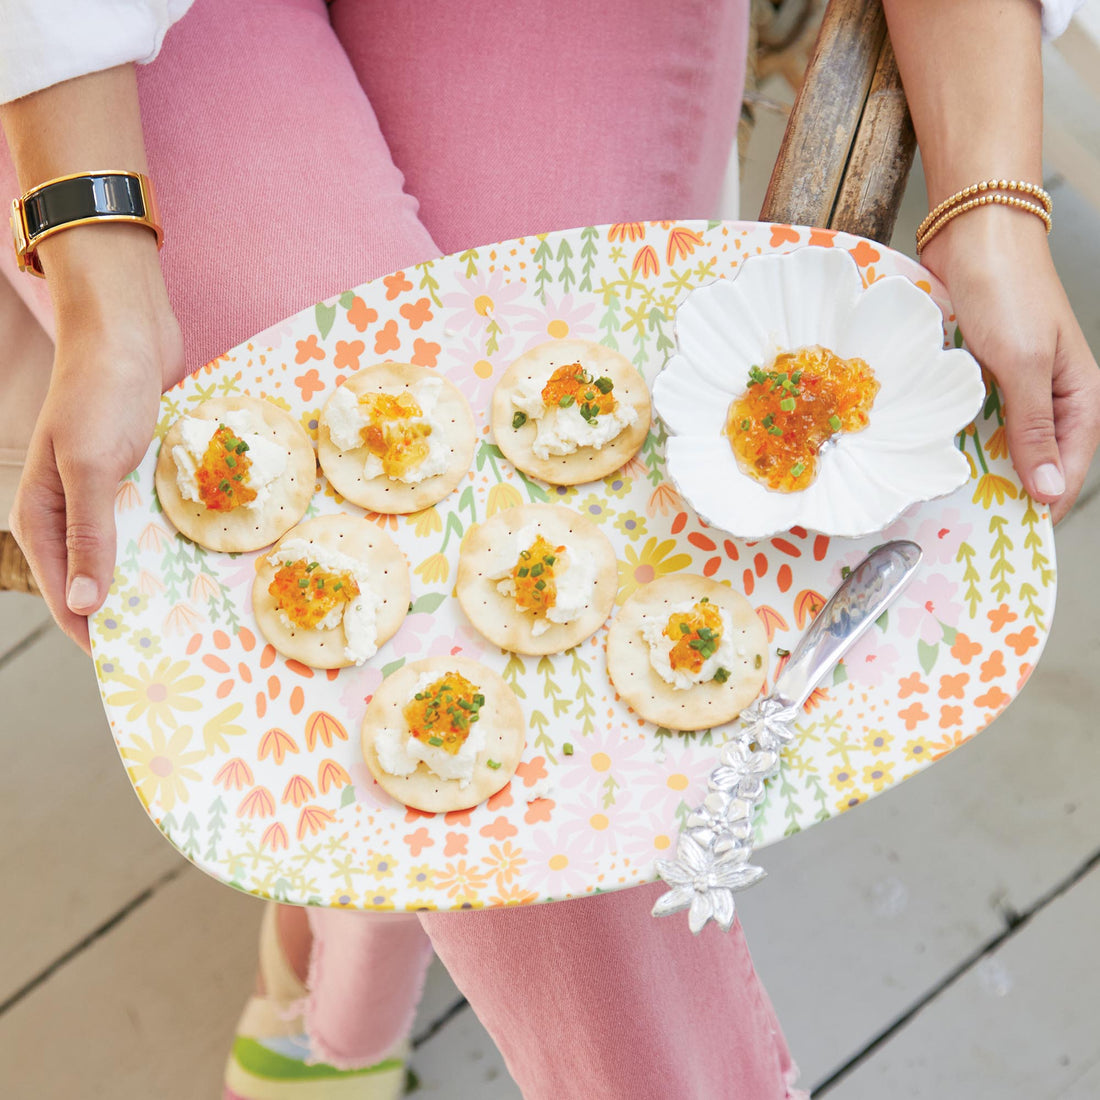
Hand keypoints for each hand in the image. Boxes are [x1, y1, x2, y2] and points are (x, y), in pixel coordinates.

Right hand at [9, 225, 183, 652]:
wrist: (127, 332)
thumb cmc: (101, 393)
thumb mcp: (90, 467)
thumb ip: (88, 535)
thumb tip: (85, 605)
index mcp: (41, 518)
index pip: (67, 598)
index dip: (97, 635)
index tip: (133, 669)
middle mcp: (70, 514)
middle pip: (98, 584)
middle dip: (131, 615)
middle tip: (178, 652)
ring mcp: (105, 498)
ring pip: (128, 558)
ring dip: (153, 584)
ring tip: (195, 619)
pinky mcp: (135, 481)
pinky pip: (151, 527)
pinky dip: (168, 548)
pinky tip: (200, 567)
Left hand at [921, 207, 1099, 523]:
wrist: (972, 231)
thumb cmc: (1009, 290)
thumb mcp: (1024, 365)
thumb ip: (1034, 428)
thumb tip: (1051, 488)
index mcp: (1078, 392)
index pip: (1072, 463)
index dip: (1048, 500)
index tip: (1019, 534)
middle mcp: (1047, 391)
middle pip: (1036, 456)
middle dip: (1011, 488)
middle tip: (978, 524)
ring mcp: (1011, 380)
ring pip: (1000, 438)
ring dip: (981, 464)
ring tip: (953, 500)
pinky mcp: (978, 370)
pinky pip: (971, 415)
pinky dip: (958, 435)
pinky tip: (936, 456)